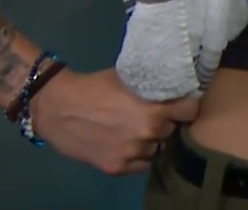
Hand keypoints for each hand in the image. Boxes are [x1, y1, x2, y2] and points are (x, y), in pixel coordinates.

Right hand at [28, 68, 198, 174]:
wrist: (57, 107)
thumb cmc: (95, 87)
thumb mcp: (130, 79)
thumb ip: (154, 88)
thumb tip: (176, 86)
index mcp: (154, 110)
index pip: (190, 111)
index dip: (186, 107)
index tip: (181, 105)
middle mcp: (147, 134)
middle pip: (172, 130)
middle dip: (165, 123)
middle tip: (152, 116)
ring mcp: (132, 154)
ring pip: (156, 149)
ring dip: (151, 142)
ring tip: (136, 131)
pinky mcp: (116, 168)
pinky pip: (140, 165)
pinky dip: (137, 157)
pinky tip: (127, 144)